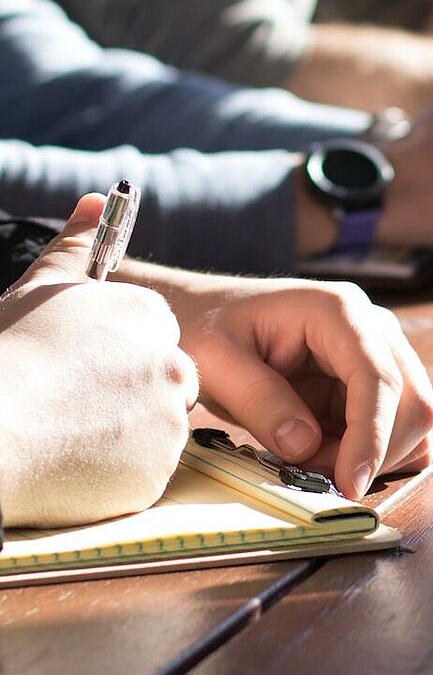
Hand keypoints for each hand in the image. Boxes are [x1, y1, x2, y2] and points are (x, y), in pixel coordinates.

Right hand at [0, 195, 196, 527]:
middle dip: (126, 396)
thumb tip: (99, 200)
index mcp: (150, 316)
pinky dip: (116, 474)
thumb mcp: (38, 290)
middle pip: (163, 383)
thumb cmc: (6, 356)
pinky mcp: (159, 471)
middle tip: (70, 407)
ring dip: (122, 435)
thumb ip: (77, 248)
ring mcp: (170, 419)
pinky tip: (72, 465)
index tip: (78, 371)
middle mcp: (173, 362)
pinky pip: (144, 473)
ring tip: (65, 434)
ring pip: (156, 429)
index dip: (112, 357)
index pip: (153, 338)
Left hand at [138, 269, 432, 498]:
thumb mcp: (215, 362)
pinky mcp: (372, 382)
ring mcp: (378, 354)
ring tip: (311, 462)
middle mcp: (373, 328)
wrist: (203, 315)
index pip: (378, 377)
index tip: (350, 484)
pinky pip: (397, 427)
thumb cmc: (205, 327)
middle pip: (413, 400)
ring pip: (413, 418)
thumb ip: (260, 401)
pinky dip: (372, 454)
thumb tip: (305, 446)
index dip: (372, 435)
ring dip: (373, 456)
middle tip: (315, 478)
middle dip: (375, 452)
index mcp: (338, 311)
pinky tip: (327, 455)